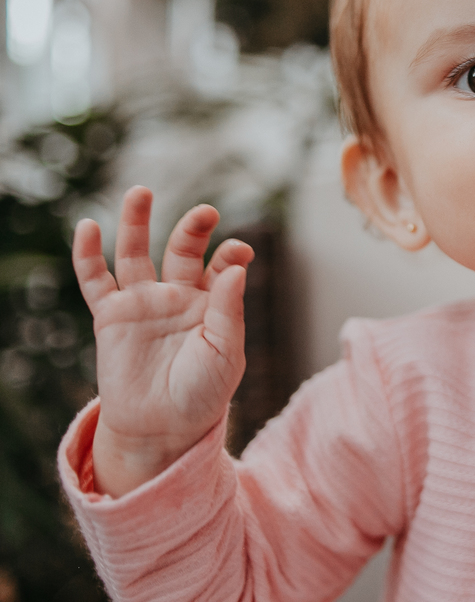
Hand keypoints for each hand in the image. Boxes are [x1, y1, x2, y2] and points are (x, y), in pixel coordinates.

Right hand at [72, 186, 253, 495]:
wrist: (162, 429)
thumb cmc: (202, 393)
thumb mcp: (225, 352)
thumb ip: (229, 310)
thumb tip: (235, 267)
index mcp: (212, 302)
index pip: (222, 264)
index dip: (230, 253)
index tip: (240, 249)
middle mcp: (177, 295)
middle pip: (181, 249)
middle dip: (192, 229)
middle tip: (205, 211)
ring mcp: (143, 302)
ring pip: (135, 253)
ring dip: (136, 222)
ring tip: (140, 191)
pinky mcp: (111, 316)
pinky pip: (96, 280)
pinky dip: (88, 254)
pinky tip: (87, 227)